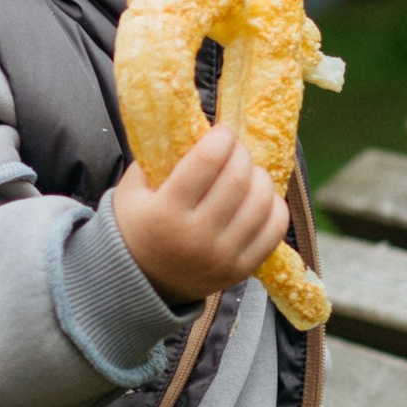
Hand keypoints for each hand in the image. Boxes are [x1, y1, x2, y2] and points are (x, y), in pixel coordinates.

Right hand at [113, 120, 290, 306]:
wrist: (141, 283)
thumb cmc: (136, 226)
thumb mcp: (133, 189)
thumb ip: (157, 157)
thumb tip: (192, 124)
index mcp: (166, 212)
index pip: (208, 162)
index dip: (222, 138)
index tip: (222, 132)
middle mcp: (196, 237)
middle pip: (238, 179)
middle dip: (241, 153)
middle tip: (235, 149)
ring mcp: (222, 256)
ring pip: (261, 203)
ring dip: (260, 176)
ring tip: (248, 171)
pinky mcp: (241, 270)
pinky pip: (274, 230)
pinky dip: (274, 206)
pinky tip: (260, 197)